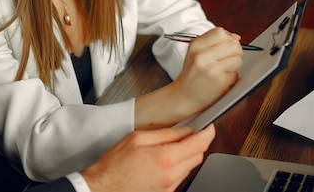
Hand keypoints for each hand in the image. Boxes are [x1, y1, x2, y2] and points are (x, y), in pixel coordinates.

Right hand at [82, 124, 214, 191]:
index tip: (208, 127)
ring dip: (186, 155)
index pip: (199, 143)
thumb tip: (184, 131)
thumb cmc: (115, 165)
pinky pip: (179, 177)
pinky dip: (177, 167)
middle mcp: (172, 175)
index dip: (207, 132)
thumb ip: (164, 134)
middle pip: (198, 156)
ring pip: (190, 167)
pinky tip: (162, 161)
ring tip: (169, 148)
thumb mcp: (137, 138)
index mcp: (166, 158)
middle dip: (197, 143)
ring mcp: (170, 187)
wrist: (105, 187)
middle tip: (189, 134)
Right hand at [171, 27, 242, 114]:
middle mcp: (201, 56)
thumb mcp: (196, 53)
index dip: (227, 38)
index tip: (226, 45)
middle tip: (228, 58)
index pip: (219, 32)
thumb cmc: (193, 73)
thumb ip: (214, 42)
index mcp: (195, 46)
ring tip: (223, 69)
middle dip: (235, 51)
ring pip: (237, 59)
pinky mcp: (219, 82)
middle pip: (232, 44)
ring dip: (234, 64)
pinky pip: (236, 74)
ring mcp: (211, 69)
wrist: (184, 96)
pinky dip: (231, 77)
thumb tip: (236, 37)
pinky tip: (220, 80)